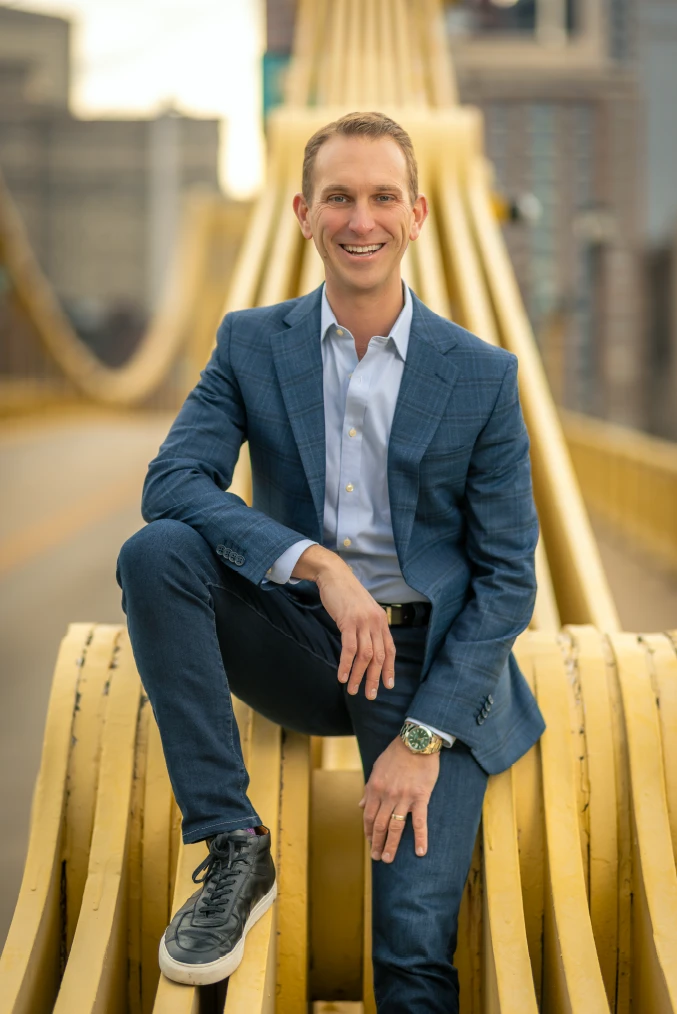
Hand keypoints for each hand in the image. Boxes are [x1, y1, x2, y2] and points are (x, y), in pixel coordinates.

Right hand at [292, 545, 394, 698]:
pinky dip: (346, 664)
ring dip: (359, 675)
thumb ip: (368, 627)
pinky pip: (349, 648)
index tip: (388, 685)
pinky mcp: (348, 621)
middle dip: (374, 678)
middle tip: (370, 695)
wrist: (335, 576)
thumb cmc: (347, 594)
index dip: (390, 669)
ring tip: (353, 690)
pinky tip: (342, 676)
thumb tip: (368, 648)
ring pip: (365, 655)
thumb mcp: (364, 611)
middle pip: (379, 656)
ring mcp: (363, 622)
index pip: (390, 649)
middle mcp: (376, 623)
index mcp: (381, 621)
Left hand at [359, 736, 438, 861]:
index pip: (368, 816)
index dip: (368, 831)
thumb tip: (361, 806)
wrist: (416, 742)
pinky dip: (420, 838)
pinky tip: (420, 852)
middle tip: (377, 858)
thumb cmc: (396, 753)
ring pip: (396, 827)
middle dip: (377, 843)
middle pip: (380, 825)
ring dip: (392, 845)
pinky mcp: (420, 798)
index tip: (370, 842)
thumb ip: (369, 789)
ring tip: (389, 859)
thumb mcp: (376, 768)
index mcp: (375, 788)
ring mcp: (403, 798)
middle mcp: (387, 796)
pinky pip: (419, 822)